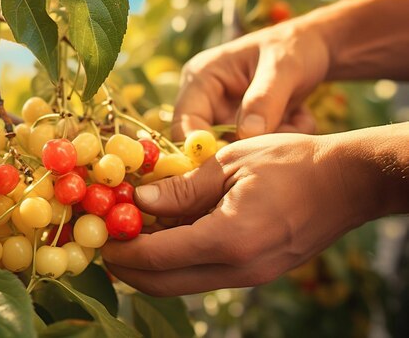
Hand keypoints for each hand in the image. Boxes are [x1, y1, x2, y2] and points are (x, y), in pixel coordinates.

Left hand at [101, 132, 385, 295]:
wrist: (346, 184)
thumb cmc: (291, 162)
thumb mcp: (229, 162)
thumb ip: (181, 187)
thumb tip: (138, 199)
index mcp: (228, 239)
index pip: (156, 258)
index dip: (120, 251)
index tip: (99, 239)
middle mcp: (237, 269)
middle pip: (163, 284)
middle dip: (128, 269)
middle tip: (106, 244)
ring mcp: (248, 276)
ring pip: (181, 284)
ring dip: (151, 267)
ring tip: (132, 237)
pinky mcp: (255, 273)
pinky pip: (203, 276)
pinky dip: (177, 262)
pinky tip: (167, 236)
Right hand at [173, 20, 327, 139]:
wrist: (315, 48)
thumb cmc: (295, 47)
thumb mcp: (283, 68)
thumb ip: (264, 100)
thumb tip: (246, 133)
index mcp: (201, 78)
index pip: (184, 121)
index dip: (198, 147)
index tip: (229, 162)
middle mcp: (205, 99)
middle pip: (205, 141)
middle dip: (240, 147)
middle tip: (274, 143)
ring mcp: (223, 115)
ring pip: (232, 148)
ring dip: (264, 144)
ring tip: (295, 123)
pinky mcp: (241, 128)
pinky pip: (250, 148)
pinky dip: (275, 141)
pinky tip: (297, 121)